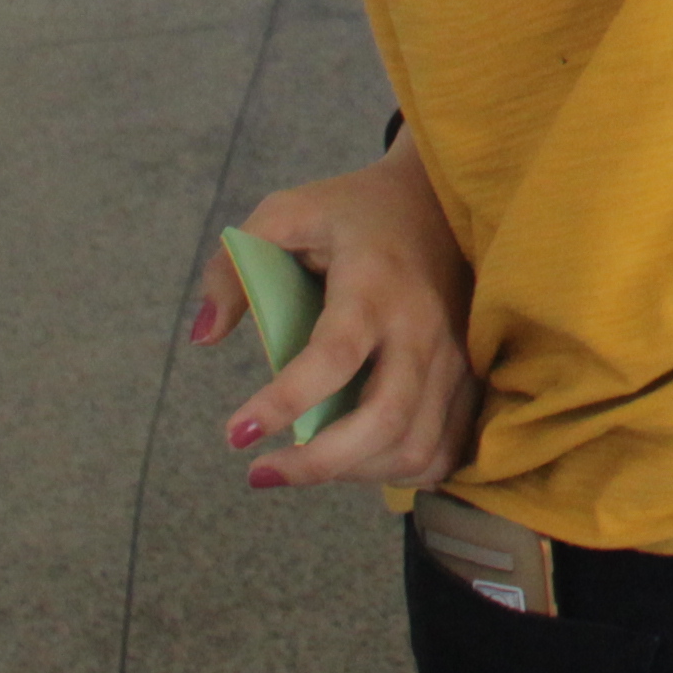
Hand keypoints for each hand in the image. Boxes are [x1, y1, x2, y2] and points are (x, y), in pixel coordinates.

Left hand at [198, 139, 484, 492]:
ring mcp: (453, 356)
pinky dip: (397, 471)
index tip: (235, 434)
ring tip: (302, 465)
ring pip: (414, 446)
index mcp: (373, 284)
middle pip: (384, 419)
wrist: (438, 198)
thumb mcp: (286, 214)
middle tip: (260, 472)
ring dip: (352, 473)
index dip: (284, 402)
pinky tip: (356, 463)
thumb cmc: (352, 212)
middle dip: (319, 464)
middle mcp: (421, 327)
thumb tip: (203, 336)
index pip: (334, 355)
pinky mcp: (469, 376)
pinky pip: (443, 449)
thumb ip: (233, 267)